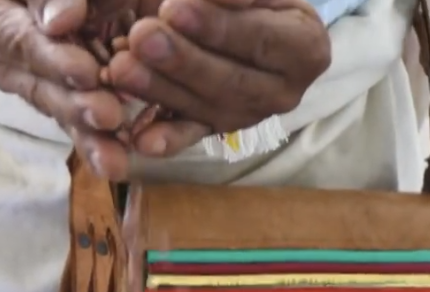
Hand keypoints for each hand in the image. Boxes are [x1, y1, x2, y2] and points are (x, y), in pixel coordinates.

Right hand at [0, 0, 137, 178]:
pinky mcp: (67, 106)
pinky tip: (119, 165)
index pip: (21, 43)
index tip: (86, 74)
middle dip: (76, 107)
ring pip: (64, 116)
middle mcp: (10, 65)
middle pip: (42, 89)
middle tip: (108, 117)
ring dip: (90, 139)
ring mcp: (39, 90)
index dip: (54, 61)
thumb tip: (61, 22)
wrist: (75, 3)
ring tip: (114, 160)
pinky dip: (103, 145)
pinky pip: (82, 129)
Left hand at [106, 0, 330, 157]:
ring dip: (160, 90)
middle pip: (230, 79)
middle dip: (181, 60)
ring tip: (122, 69)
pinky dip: (165, 139)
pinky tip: (140, 139)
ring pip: (205, 107)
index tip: (174, 8)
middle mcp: (284, 92)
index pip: (260, 38)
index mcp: (306, 49)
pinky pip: (192, 136)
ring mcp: (250, 115)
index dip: (217, 27)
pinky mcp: (219, 129)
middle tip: (141, 37)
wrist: (257, 23)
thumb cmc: (254, 0)